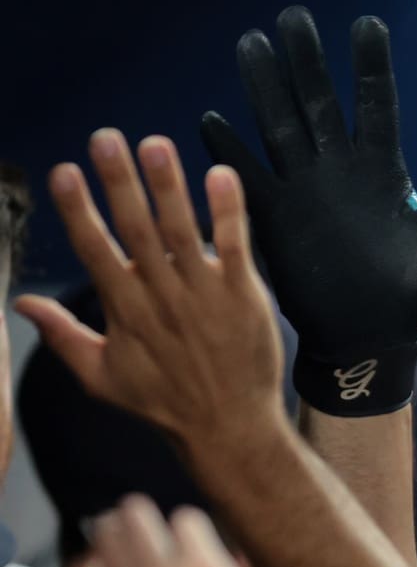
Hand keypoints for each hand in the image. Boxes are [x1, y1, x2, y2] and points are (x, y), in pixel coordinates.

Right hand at [17, 132, 285, 450]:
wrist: (228, 428)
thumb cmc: (163, 403)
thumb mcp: (101, 377)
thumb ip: (62, 336)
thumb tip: (22, 302)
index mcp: (125, 310)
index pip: (95, 251)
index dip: (77, 210)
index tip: (65, 171)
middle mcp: (161, 296)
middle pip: (136, 230)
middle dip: (119, 182)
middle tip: (106, 138)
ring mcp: (205, 295)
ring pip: (183, 231)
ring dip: (169, 186)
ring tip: (156, 144)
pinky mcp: (244, 297)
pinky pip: (237, 247)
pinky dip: (230, 212)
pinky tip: (223, 176)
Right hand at [200, 8, 416, 414]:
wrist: (373, 338)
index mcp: (382, 169)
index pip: (376, 104)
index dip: (370, 66)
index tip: (366, 23)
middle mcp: (339, 170)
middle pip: (319, 103)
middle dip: (307, 61)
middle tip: (293, 16)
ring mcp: (303, 190)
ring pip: (279, 127)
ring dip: (265, 88)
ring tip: (252, 43)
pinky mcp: (274, 219)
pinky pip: (247, 179)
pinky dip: (228, 153)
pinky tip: (212, 120)